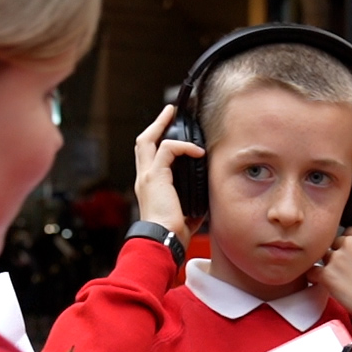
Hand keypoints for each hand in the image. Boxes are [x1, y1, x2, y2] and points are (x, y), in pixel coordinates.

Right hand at [132, 104, 203, 245]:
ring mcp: (147, 176)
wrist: (162, 239)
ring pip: (148, 141)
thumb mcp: (185, 213)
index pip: (149, 157)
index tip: (171, 132)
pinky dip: (184, 147)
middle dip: (156, 125)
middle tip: (168, 113)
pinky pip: (168, 149)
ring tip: (175, 116)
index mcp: (149, 187)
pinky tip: (197, 151)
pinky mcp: (155, 176)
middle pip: (143, 143)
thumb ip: (192, 201)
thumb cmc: (173, 233)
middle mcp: (144, 178)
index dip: (158, 142)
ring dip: (163, 126)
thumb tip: (207, 198)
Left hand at [307, 227, 351, 312]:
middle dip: (339, 254)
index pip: (349, 232)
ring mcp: (337, 257)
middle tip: (347, 270)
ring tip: (340, 279)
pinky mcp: (327, 274)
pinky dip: (316, 277)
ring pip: (324, 256)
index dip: (350, 245)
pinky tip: (323, 282)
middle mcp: (351, 242)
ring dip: (329, 265)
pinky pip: (313, 271)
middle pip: (336, 243)